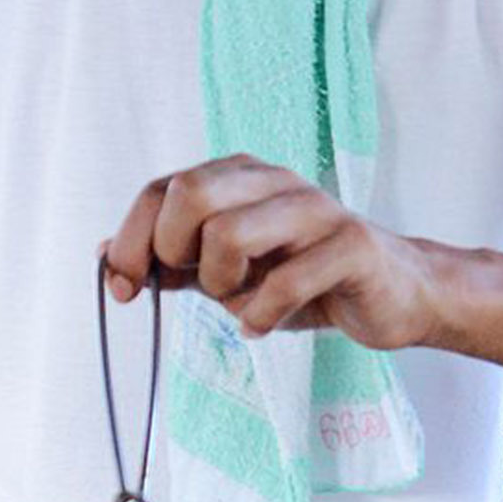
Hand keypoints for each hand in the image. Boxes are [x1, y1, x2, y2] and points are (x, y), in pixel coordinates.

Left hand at [102, 157, 443, 350]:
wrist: (396, 295)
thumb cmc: (305, 279)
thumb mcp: (229, 271)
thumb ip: (173, 261)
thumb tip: (106, 254)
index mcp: (239, 176)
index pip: (160, 189)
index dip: (131, 241)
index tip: (125, 289)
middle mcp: (274, 180)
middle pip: (189, 194)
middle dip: (174, 252)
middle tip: (199, 286)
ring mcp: (315, 209)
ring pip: (229, 234)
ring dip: (221, 286)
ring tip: (241, 302)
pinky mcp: (350, 246)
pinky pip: (282, 284)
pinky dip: (260, 316)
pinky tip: (264, 325)